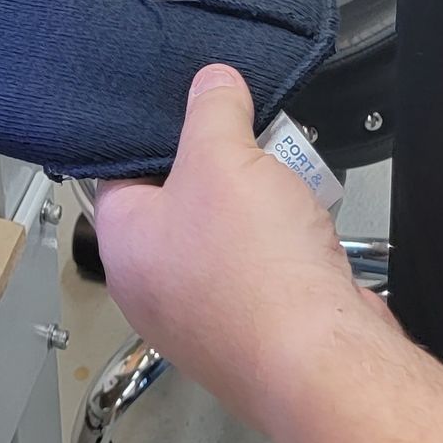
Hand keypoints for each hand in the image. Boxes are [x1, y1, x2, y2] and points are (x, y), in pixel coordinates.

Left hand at [95, 67, 374, 442]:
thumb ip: (212, 108)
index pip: (119, 170)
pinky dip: (284, 245)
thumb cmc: (257, 274)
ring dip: (258, 205)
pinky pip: (262, 270)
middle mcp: (154, 289)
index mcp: (124, 246)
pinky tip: (306, 228)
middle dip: (220, 167)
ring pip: (225, 235)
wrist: (323, 360)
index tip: (187, 109)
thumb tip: (213, 82)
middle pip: (180, 201)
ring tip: (282, 182)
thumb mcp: (223, 156)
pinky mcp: (253, 332)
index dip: (155, 134)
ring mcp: (204, 317)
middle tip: (244, 142)